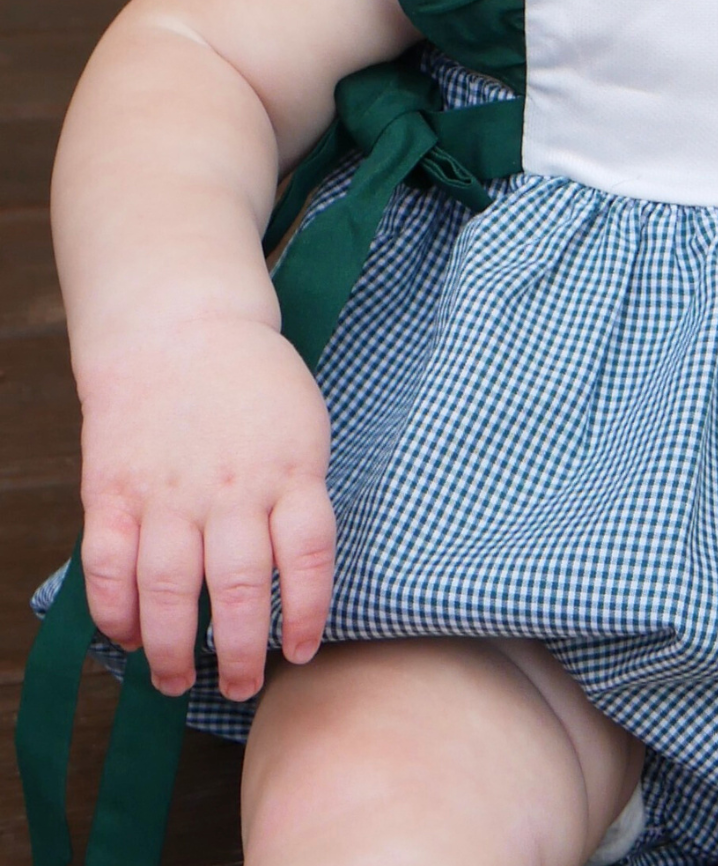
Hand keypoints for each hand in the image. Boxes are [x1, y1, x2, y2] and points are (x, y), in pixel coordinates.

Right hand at [74, 315, 333, 701]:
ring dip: (172, 649)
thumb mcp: (303, 429)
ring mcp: (168, 492)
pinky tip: (127, 638)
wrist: (181, 328)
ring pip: (169, 590)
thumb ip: (298, 497)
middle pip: (237, 587)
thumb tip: (295, 574)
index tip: (301, 650)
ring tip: (177, 682)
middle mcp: (230, 488)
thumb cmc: (254, 385)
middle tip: (241, 687)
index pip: (308, 556)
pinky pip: (109, 568)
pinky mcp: (114, 492)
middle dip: (239, 652)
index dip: (306, 611)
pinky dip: (115, 612)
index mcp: (291, 469)